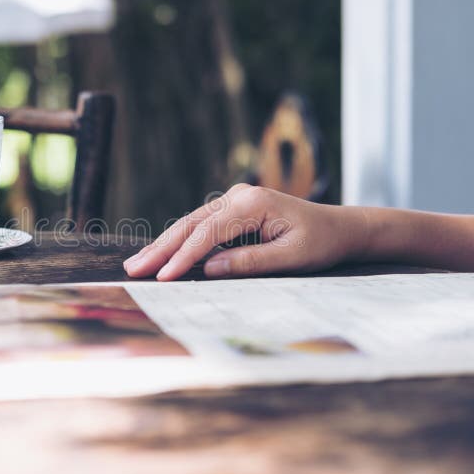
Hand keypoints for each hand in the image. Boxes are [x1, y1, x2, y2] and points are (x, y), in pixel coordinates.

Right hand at [123, 184, 362, 280]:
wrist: (340, 228)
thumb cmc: (321, 243)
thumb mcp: (291, 257)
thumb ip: (250, 262)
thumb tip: (208, 269)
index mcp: (253, 203)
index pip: (208, 233)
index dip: (183, 257)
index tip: (162, 277)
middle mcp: (238, 196)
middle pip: (190, 224)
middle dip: (161, 248)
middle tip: (133, 269)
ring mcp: (233, 200)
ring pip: (191, 223)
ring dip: (165, 244)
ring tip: (138, 263)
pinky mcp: (233, 210)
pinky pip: (201, 226)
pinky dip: (181, 241)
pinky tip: (162, 254)